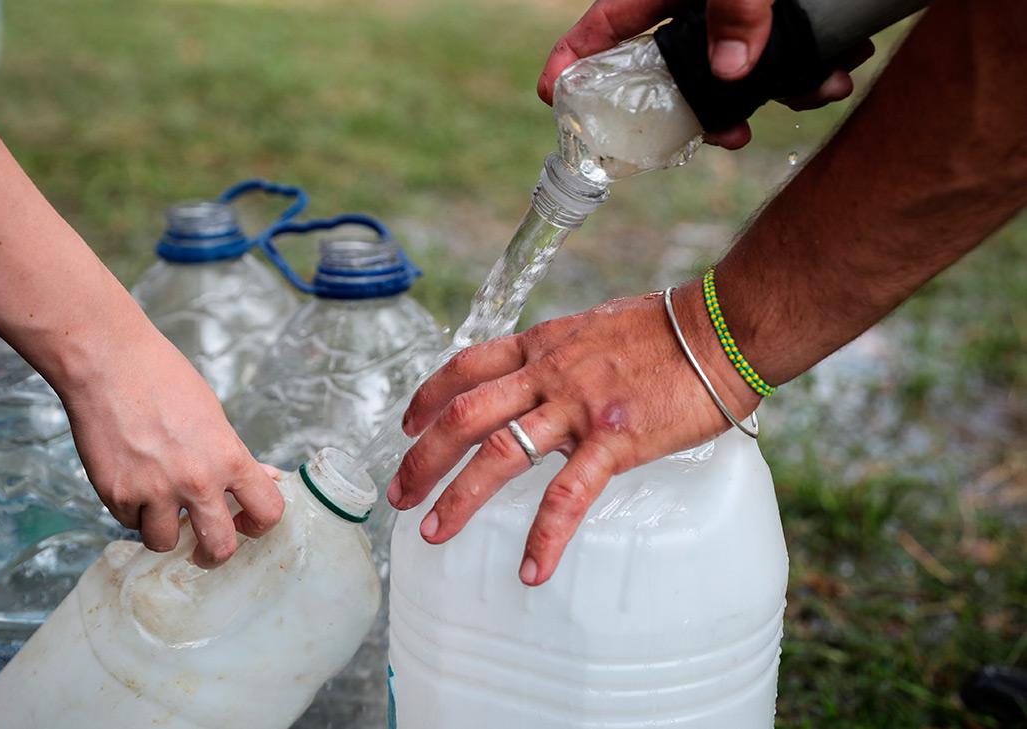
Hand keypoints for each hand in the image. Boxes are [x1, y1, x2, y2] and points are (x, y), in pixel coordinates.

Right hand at [60, 329, 284, 568]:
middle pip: (220, 548)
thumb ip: (236, 455)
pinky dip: (132, 510)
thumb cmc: (164, 380)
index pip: (267, 511)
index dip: (260, 524)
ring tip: (159, 506)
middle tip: (206, 550)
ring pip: (165, 544)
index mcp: (228, 458)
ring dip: (164, 531)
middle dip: (215, 555)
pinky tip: (131, 479)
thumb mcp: (214, 415)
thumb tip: (266, 478)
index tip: (246, 524)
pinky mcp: (116, 494)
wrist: (108, 364)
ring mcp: (153, 491)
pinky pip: (130, 522)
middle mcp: (195, 481)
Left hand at [387, 282, 759, 585]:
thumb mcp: (596, 329)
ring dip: (459, 496)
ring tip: (432, 532)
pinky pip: (569, 493)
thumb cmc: (667, 330)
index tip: (407, 425)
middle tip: (399, 494)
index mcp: (542, 346)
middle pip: (464, 414)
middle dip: (423, 457)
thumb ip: (563, 356)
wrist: (721, 328)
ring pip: (500, 452)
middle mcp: (548, 373)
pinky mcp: (614, 439)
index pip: (466, 366)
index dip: (428, 396)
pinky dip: (545, 534)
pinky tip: (531, 570)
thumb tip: (548, 379)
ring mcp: (577, 406)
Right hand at [537, 0, 873, 148]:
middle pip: (678, 69)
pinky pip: (785, 48)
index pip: (600, 31)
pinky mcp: (774, 10)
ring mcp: (734, 11)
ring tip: (823, 87)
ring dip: (783, 88)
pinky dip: (816, 62)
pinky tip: (845, 61)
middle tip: (733, 133)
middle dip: (710, 107)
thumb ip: (734, 10)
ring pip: (742, 66)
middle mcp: (693, 3)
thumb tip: (732, 73)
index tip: (555, 102)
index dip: (570, 67)